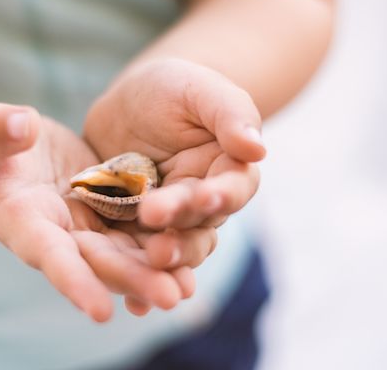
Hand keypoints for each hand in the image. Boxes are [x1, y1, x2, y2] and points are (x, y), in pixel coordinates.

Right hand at [0, 103, 196, 321]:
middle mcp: (56, 233)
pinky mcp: (104, 209)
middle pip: (96, 261)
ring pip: (121, 252)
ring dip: (153, 270)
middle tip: (171, 297)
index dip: (72, 280)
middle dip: (132, 280)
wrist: (4, 153)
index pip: (47, 253)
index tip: (100, 312)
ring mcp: (82, 224)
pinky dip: (157, 243)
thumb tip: (23, 125)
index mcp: (21, 220)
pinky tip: (189, 254)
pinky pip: (132, 230)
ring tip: (188, 287)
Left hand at [85, 58, 264, 271]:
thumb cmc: (171, 88)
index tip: (204, 196)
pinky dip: (135, 273)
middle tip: (159, 238)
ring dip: (162, 262)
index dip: (220, 196)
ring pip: (173, 246)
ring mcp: (169, 218)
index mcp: (226, 169)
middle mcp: (202, 200)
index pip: (231, 189)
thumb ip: (229, 112)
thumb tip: (257, 148)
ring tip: (146, 267)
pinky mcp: (135, 225)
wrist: (129, 104)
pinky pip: (136, 251)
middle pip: (198, 225)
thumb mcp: (199, 88)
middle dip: (182, 233)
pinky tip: (130, 299)